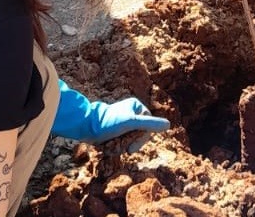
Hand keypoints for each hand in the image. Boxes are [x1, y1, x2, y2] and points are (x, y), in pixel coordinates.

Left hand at [51, 79, 169, 143]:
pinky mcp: (114, 130)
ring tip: (113, 145)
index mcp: (136, 106)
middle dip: (131, 142)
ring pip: (130, 139)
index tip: (132, 147)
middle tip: (123, 149)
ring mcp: (122, 122)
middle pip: (140, 133)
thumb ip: (150, 124)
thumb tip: (168, 125)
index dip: (142, 138)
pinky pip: (122, 141)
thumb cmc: (109, 122)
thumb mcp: (131, 123)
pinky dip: (116, 146)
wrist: (86, 127)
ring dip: (123, 145)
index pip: (149, 125)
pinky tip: (109, 145)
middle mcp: (131, 113)